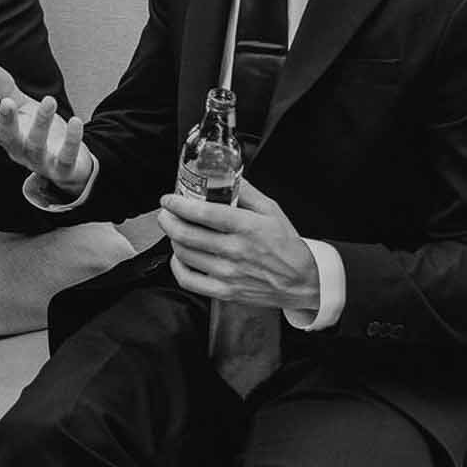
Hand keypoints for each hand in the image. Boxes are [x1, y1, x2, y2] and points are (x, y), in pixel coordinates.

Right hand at [0, 67, 91, 197]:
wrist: (70, 164)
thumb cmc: (42, 133)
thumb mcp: (24, 109)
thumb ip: (7, 91)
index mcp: (7, 136)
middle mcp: (20, 151)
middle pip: (9, 138)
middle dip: (7, 120)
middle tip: (7, 102)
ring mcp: (41, 162)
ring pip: (37, 145)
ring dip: (41, 123)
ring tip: (49, 100)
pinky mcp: (63, 170)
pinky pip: (66, 157)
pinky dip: (71, 141)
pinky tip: (75, 122)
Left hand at [157, 178, 318, 309]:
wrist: (301, 281)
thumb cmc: (286, 245)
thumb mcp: (272, 210)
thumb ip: (247, 192)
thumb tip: (226, 175)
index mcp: (246, 227)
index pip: (203, 213)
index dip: (179, 204)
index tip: (168, 199)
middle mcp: (235, 250)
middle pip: (186, 234)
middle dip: (167, 220)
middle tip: (165, 213)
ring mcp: (228, 273)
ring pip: (184, 254)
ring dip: (172, 239)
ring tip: (175, 230)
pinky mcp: (224, 292)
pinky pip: (188, 280)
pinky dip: (177, 266)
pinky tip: (180, 256)